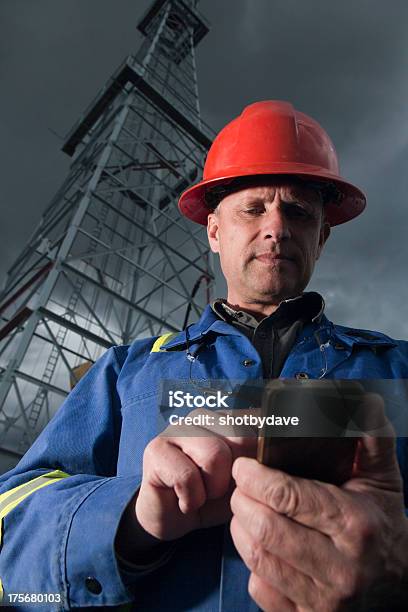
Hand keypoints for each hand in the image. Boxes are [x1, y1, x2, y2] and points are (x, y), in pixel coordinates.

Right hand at [135, 407, 256, 541]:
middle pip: (240, 435)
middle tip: (220, 489)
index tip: (254, 475)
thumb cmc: (211, 497)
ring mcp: (177, 428)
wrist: (172, 519)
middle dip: (235, 475)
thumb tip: (279, 448)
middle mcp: (204, 416)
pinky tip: (185, 501)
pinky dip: (191, 499)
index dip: (262, 452)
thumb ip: (261, 463)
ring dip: (212, 488)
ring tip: (202, 495)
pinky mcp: (155, 449)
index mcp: (228, 417)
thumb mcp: (245, 482)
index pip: (258, 420)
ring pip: (214, 454)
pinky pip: (187, 477)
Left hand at [230, 393, 407, 610]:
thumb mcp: (382, 480)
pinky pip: (262, 590)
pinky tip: (261, 546)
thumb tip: (365, 400)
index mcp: (353, 524)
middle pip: (265, 529)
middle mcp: (338, 567)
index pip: (288, 497)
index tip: (243, 466)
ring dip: (241, 529)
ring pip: (258, 559)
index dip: (255, 478)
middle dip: (242, 502)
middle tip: (241, 488)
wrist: (403, 587)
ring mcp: (323, 599)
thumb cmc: (384, 525)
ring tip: (246, 511)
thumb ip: (371, 438)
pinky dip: (252, 565)